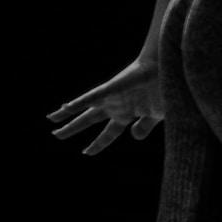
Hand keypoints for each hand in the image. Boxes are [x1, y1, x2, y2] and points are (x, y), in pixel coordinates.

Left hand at [49, 59, 163, 154]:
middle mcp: (116, 106)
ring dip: (67, 114)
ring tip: (51, 118)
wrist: (171, 69)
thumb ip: (144, 127)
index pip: (108, 133)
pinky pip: (92, 96)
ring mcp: (113, 97)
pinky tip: (66, 107)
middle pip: (89, 119)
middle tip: (56, 135)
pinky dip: (79, 102)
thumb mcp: (156, 116)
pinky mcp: (113, 87)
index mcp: (127, 115)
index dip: (97, 143)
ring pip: (84, 108)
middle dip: (73, 128)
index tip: (86, 152)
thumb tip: (133, 137)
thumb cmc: (166, 90)